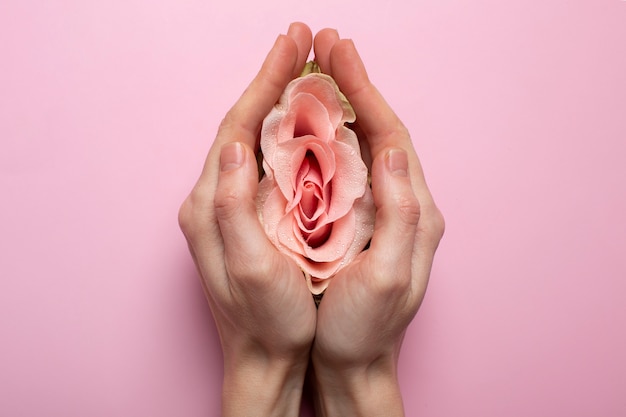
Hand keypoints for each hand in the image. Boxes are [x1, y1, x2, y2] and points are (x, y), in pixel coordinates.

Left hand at [178, 23, 316, 416]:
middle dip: (271, 80)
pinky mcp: (246, 217)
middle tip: (301, 43)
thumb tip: (236, 143)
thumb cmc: (266, 320)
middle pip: (243, 124)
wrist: (264, 358)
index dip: (265, 84)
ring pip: (254, 140)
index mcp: (211, 204)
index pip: (238, 127)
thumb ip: (233, 204)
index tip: (292, 47)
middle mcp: (213, 199)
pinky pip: (265, 162)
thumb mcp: (248, 266)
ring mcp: (229, 207)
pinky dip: (284, 133)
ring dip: (278, 101)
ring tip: (305, 70)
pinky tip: (305, 122)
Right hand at [309, 29, 444, 416]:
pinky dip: (329, 138)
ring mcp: (381, 211)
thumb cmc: (365, 327)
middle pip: (379, 131)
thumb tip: (394, 152)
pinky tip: (310, 123)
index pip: (391, 136)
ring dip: (341, 106)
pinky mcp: (360, 221)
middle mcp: (403, 203)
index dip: (365, 92)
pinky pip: (347, 168)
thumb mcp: (387, 277)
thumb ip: (399, 214)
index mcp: (413, 211)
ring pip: (362, 145)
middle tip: (325, 47)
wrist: (355, 363)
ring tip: (316, 72)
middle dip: (354, 86)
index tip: (338, 55)